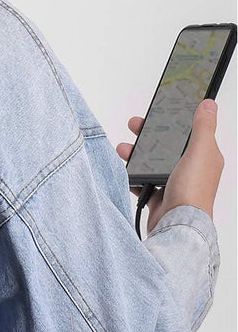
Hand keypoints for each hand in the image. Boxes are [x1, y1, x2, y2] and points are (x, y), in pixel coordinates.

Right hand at [117, 99, 223, 233]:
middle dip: (149, 135)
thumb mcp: (200, 152)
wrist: (177, 226)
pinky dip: (133, 177)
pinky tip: (125, 171)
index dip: (174, 120)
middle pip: (168, 146)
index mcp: (204, 157)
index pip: (189, 132)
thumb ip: (203, 127)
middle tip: (134, 125)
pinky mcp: (160, 198)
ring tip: (123, 149)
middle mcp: (191, 170)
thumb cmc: (192, 193)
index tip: (159, 111)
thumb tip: (209, 105)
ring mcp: (174, 185)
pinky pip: (144, 183)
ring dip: (137, 155)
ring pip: (153, 164)